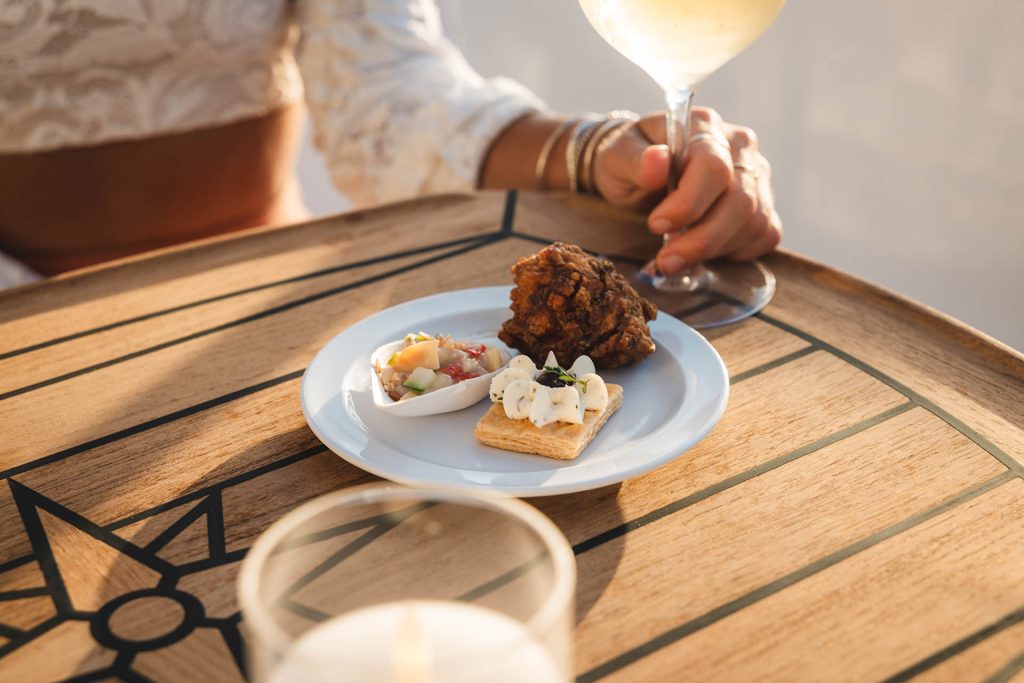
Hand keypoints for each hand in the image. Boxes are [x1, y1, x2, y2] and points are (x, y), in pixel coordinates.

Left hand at [592, 107, 782, 274]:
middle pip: (741, 200)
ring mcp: (756, 174)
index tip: (657, 225)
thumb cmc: (629, 162)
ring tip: (676, 259)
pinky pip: (765, 234)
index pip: (713, 167)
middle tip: (667, 261)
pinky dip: (734, 252)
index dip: (688, 203)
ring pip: (755, 221)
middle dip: (702, 240)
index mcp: (703, 125)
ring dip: (715, 250)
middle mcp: (739, 146)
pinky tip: (704, 253)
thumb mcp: (617, 158)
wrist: (638, 172)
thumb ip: (635, 160)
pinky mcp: (763, 203)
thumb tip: (657, 160)